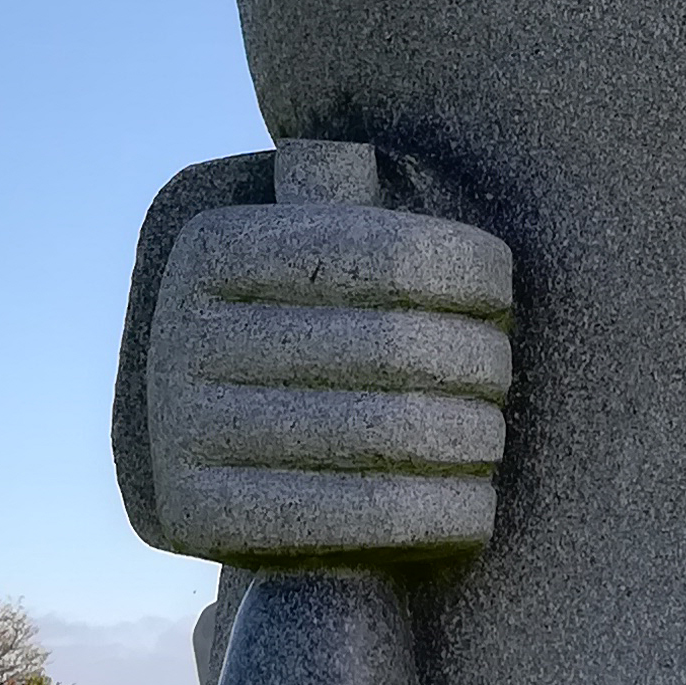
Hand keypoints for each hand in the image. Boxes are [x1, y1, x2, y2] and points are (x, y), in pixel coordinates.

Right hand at [148, 197, 513, 565]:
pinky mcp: (206, 519)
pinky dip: (449, 510)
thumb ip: (350, 213)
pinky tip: (479, 504)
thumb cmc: (301, 344)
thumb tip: (380, 165)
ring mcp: (187, 431)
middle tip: (501, 378)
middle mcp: (183, 335)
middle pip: (397, 347)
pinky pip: (370, 515)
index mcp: (214, 250)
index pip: (390, 253)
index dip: (470, 274)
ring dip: (473, 437)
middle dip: (478, 364)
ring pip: (392, 432)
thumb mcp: (308, 265)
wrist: (215, 467)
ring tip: (491, 436)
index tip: (501, 297)